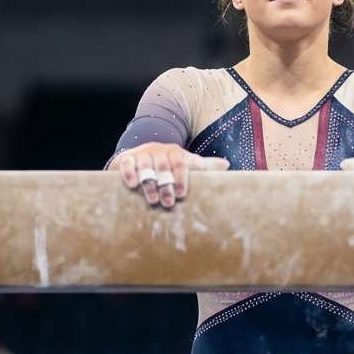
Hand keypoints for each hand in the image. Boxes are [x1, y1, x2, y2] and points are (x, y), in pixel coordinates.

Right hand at [108, 144, 228, 209]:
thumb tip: (227, 165)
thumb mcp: (187, 163)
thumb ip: (205, 166)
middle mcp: (158, 150)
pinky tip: (133, 185)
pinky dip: (129, 173)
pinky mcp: (126, 158)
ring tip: (153, 200)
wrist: (141, 155)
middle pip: (163, 166)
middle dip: (166, 185)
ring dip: (149, 183)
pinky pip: (127, 163)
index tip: (182, 194)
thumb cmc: (169, 164)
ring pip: (145, 166)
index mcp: (175, 152)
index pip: (180, 162)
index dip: (181, 177)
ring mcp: (142, 153)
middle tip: (168, 202)